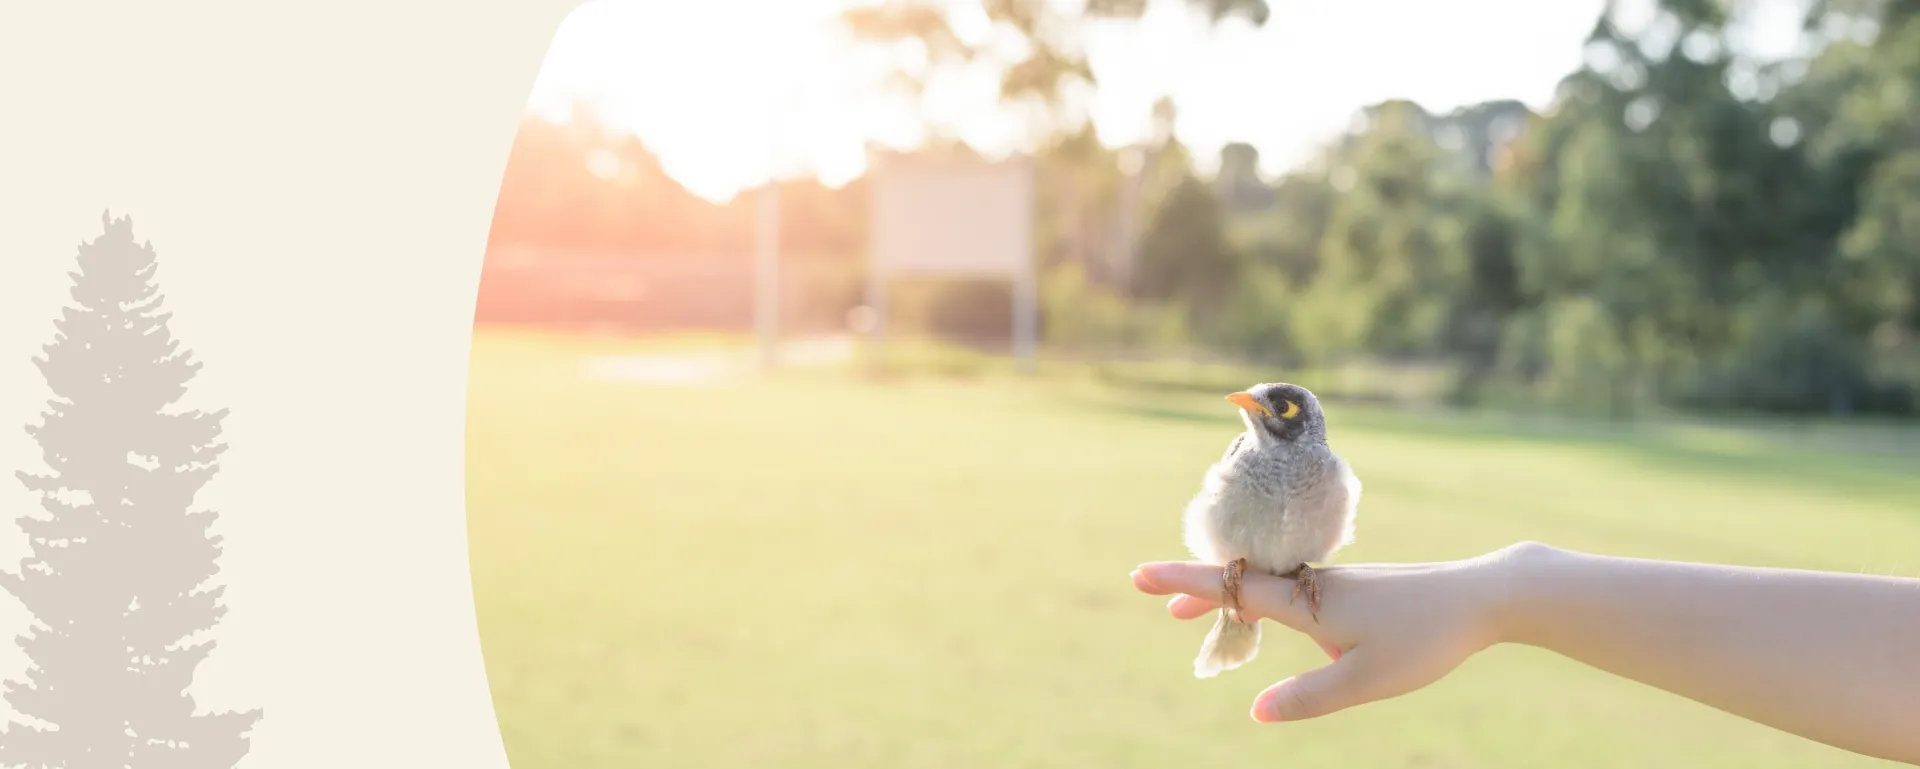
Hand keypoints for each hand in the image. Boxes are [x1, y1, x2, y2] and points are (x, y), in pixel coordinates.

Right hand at [1131, 547, 1522, 722]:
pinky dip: (1265, 600)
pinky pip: (1294, 591)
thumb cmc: (1425, 638)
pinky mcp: (1356, 589)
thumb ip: (1308, 698)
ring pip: (1269, 587)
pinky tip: (1280, 620)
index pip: (1233, 588)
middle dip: (1198, 591)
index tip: (1140, 574)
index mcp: (1309, 602)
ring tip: (1197, 617)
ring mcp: (1336, 584)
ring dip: (1230, 597)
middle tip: (1158, 602)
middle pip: (1242, 582)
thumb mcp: (1364, 681)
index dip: (1184, 582)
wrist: (1484, 596)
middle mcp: (1315, 585)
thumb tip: (1257, 711)